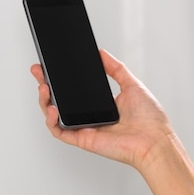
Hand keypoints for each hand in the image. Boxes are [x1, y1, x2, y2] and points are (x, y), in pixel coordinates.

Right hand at [30, 49, 173, 171]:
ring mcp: (84, 127)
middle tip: (39, 72)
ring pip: (54, 116)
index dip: (59, 78)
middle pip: (59, 101)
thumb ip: (116, 68)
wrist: (155, 141)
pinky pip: (60, 131)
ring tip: (44, 88)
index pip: (73, 90)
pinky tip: (52, 109)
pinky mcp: (83, 139)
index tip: (49, 65)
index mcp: (100, 104)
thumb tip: (102, 53)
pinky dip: (51, 121)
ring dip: (44, 101)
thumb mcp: (132, 84)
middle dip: (45, 85)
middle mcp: (89, 116)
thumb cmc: (150, 120)